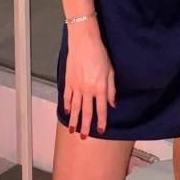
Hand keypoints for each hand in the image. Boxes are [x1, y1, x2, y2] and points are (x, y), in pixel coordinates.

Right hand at [63, 17, 115, 137]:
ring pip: (75, 107)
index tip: (101, 131)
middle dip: (85, 126)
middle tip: (83, 137)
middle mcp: (87, 90)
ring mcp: (76, 86)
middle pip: (86, 112)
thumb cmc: (99, 54)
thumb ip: (111, 90)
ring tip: (73, 130)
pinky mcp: (68, 81)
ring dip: (74, 120)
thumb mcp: (111, 71)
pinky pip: (67, 97)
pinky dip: (67, 105)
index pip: (101, 110)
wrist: (84, 42)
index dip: (101, 122)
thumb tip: (112, 104)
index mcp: (100, 88)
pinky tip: (67, 112)